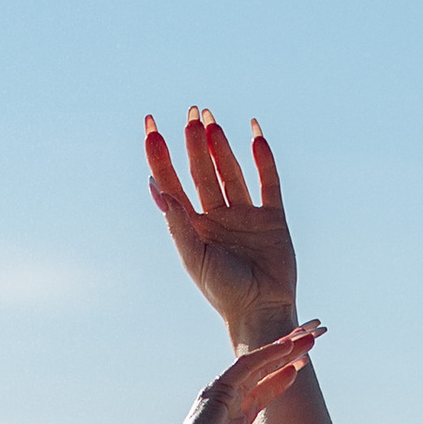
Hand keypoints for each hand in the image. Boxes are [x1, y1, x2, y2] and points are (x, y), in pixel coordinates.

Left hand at [144, 107, 299, 341]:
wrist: (262, 311)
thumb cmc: (223, 292)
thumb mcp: (195, 258)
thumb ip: (178, 223)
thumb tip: (155, 188)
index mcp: (192, 226)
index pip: (171, 182)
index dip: (159, 154)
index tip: (150, 125)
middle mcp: (216, 216)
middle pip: (201, 170)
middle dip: (193, 142)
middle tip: (191, 112)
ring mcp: (244, 215)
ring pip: (229, 170)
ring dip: (220, 145)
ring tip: (210, 119)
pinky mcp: (272, 218)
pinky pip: (267, 181)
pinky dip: (263, 158)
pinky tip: (254, 134)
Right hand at [158, 322, 324, 423]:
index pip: (260, 395)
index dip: (280, 379)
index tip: (299, 367)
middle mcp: (227, 407)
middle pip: (261, 374)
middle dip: (284, 358)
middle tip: (307, 341)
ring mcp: (221, 397)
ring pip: (256, 365)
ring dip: (281, 349)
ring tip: (305, 336)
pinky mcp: (218, 391)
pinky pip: (246, 365)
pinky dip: (267, 354)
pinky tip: (287, 346)